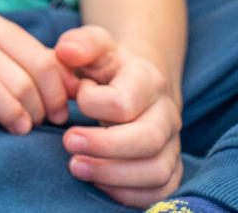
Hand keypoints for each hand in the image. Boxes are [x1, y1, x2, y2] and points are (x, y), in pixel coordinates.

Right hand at [0, 13, 77, 134]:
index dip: (56, 94)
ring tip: (15, 129)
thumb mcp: (3, 54)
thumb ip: (39, 67)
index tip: (58, 117)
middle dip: (33, 108)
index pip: (41, 60)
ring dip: (2, 107)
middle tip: (33, 128)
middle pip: (14, 75)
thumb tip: (79, 89)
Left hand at [55, 26, 182, 205]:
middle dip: (103, 147)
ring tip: (76, 167)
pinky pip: (160, 191)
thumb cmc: (107, 65)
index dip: (92, 104)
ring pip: (156, 171)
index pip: (123, 102)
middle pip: (147, 140)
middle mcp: (166, 114)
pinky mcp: (169, 166)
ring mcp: (171, 143)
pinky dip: (130, 194)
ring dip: (113, 175)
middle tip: (68, 143)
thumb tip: (66, 52)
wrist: (137, 81)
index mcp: (147, 81)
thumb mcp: (94, 44)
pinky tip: (99, 184)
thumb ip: (80, 43)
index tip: (75, 99)